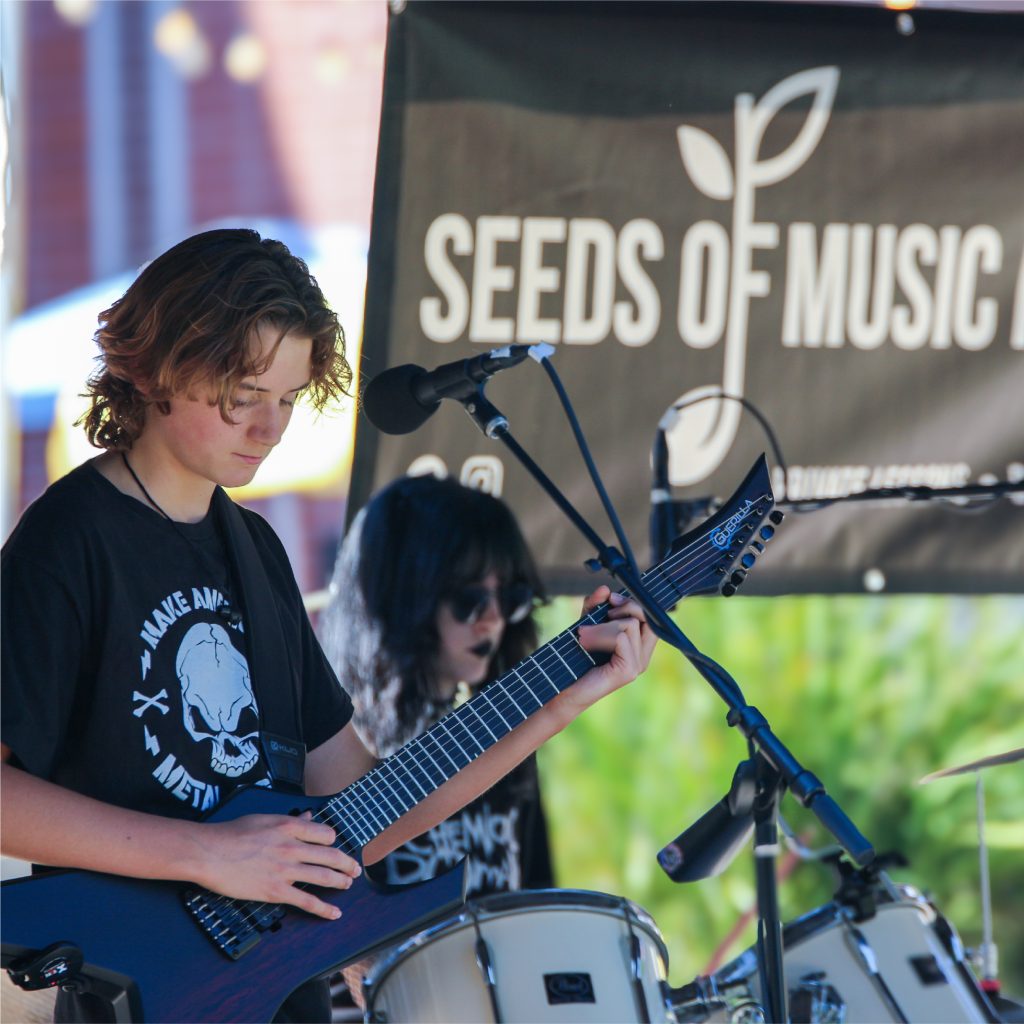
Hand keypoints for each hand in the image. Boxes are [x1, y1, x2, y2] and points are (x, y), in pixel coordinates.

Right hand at [195, 811, 360, 919]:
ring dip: (340, 882)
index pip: (325, 833)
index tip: (335, 847)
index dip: (333, 841)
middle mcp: (293, 847)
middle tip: (354, 869)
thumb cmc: (232, 833)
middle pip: (331, 856)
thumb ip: (291, 820)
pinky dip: (324, 909)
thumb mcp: (265, 818)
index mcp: (290, 827)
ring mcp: (286, 870)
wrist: (209, 852)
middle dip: (347, 864)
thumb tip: (309, 816)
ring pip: (324, 877)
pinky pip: (307, 901)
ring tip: (348, 884)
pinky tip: (334, 913)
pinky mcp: (276, 891)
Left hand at [562, 586, 656, 714]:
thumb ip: (595, 606)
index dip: (632, 603)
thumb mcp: (586, 624)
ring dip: (602, 625)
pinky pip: (621, 637)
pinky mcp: (629, 671)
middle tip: (602, 613)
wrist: (562, 690)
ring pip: (630, 625)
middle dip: (624, 607)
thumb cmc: (574, 660)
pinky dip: (600, 634)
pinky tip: (584, 641)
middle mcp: (642, 656)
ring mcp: (638, 665)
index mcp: (637, 647)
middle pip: (646, 617)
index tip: (611, 599)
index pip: (649, 617)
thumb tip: (605, 589)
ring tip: (582, 635)